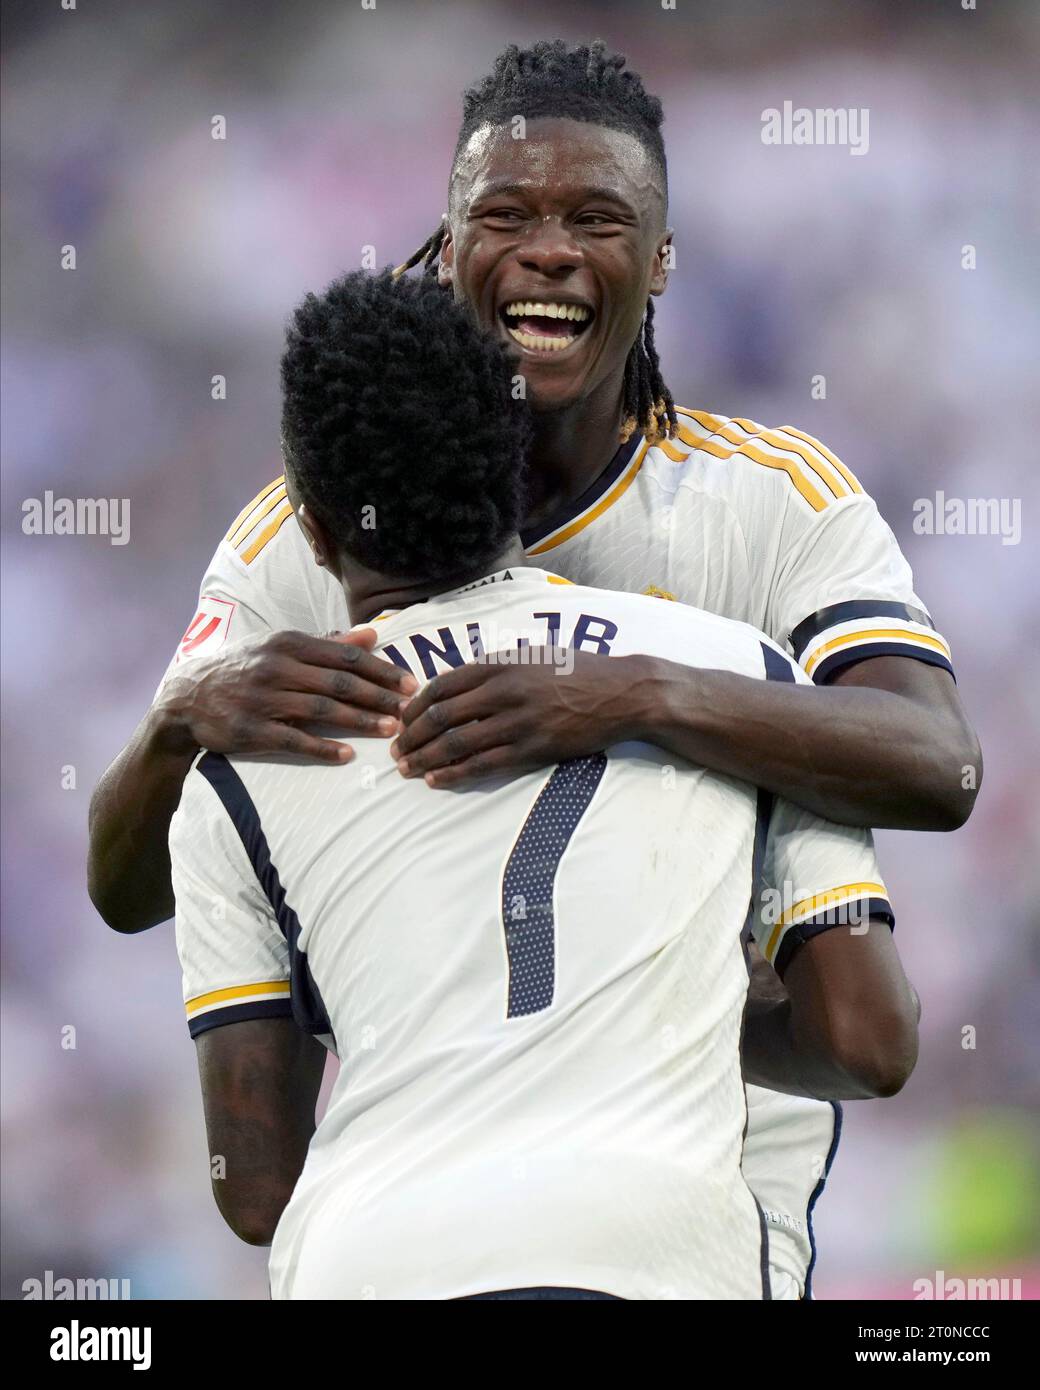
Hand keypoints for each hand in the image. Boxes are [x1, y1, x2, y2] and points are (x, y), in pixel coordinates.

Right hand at [154, 628, 417, 762]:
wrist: (187, 695)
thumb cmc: (243, 667)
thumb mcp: (280, 646)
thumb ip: (328, 643)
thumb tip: (371, 636)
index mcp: (288, 643)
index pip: (346, 656)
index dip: (382, 670)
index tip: (410, 682)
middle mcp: (277, 667)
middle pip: (339, 681)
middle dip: (379, 695)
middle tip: (409, 708)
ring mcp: (263, 698)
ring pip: (322, 709)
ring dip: (360, 720)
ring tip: (390, 730)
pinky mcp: (251, 729)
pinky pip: (294, 739)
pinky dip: (323, 747)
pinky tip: (347, 755)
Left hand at [391, 651, 648, 787]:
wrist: (622, 693)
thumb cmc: (579, 671)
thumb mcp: (533, 656)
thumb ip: (496, 667)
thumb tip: (458, 684)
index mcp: (501, 664)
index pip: (442, 685)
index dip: (415, 705)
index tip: (401, 719)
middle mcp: (504, 691)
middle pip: (441, 716)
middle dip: (412, 736)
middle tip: (396, 749)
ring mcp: (518, 722)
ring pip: (457, 743)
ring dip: (425, 758)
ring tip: (407, 769)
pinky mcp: (533, 749)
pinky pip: (483, 765)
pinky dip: (454, 773)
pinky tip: (436, 780)